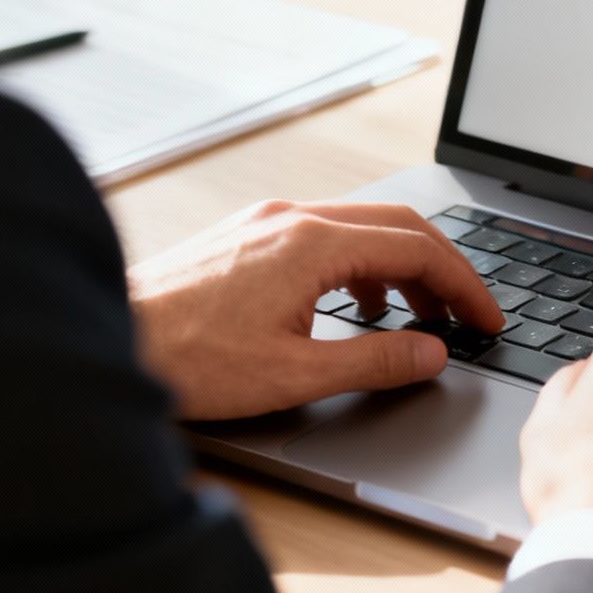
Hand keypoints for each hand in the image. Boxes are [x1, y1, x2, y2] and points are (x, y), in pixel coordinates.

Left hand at [127, 200, 503, 419]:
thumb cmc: (185, 359)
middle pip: (397, 225)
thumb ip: (374, 360)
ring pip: (360, 227)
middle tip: (466, 314)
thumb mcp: (294, 374)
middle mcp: (291, 218)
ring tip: (418, 318)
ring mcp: (266, 222)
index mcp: (311, 243)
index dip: (463, 285)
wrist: (106, 342)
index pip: (417, 248)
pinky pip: (325, 235)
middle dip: (442, 269)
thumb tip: (430, 354)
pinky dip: (360, 265)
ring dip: (400, 267)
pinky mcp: (246, 235)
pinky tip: (356, 306)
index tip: (487, 318)